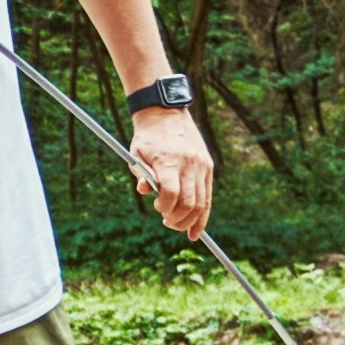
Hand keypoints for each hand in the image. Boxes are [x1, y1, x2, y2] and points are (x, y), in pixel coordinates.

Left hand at [127, 104, 216, 239]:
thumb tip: (145, 192)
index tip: (158, 208)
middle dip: (177, 219)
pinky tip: (196, 231)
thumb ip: (142, 175)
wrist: (166, 113)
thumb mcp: (137, 154)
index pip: (171, 193)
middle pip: (188, 203)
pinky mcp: (208, 166)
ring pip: (201, 203)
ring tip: (176, 225)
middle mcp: (188, 164)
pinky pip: (207, 197)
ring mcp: (201, 166)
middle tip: (166, 222)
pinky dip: (203, 216)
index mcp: (169, 161)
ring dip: (189, 221)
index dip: (165, 207)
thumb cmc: (148, 137)